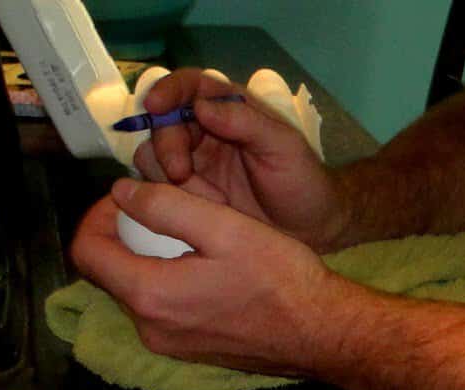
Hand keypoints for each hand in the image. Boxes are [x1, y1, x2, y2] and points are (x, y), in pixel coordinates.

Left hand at [69, 179, 345, 374]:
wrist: (325, 334)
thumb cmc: (282, 280)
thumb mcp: (224, 227)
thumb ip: (164, 206)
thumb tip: (122, 193)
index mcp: (150, 295)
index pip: (87, 251)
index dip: (97, 215)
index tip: (128, 197)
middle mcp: (152, 329)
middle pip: (108, 273)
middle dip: (123, 236)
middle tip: (160, 211)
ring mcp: (172, 345)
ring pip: (136, 292)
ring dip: (148, 259)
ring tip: (188, 237)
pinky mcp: (193, 352)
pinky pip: (162, 311)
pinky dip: (169, 283)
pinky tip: (205, 269)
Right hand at [133, 68, 346, 250]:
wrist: (311, 230)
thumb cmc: (303, 182)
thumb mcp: (283, 148)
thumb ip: (245, 122)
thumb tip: (200, 106)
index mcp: (230, 107)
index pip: (188, 85)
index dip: (166, 90)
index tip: (154, 106)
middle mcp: (206, 128)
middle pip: (163, 122)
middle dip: (167, 146)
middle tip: (181, 173)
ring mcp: (195, 159)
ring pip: (154, 154)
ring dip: (170, 175)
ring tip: (211, 199)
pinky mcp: (191, 190)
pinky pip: (162, 186)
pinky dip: (175, 196)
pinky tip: (209, 208)